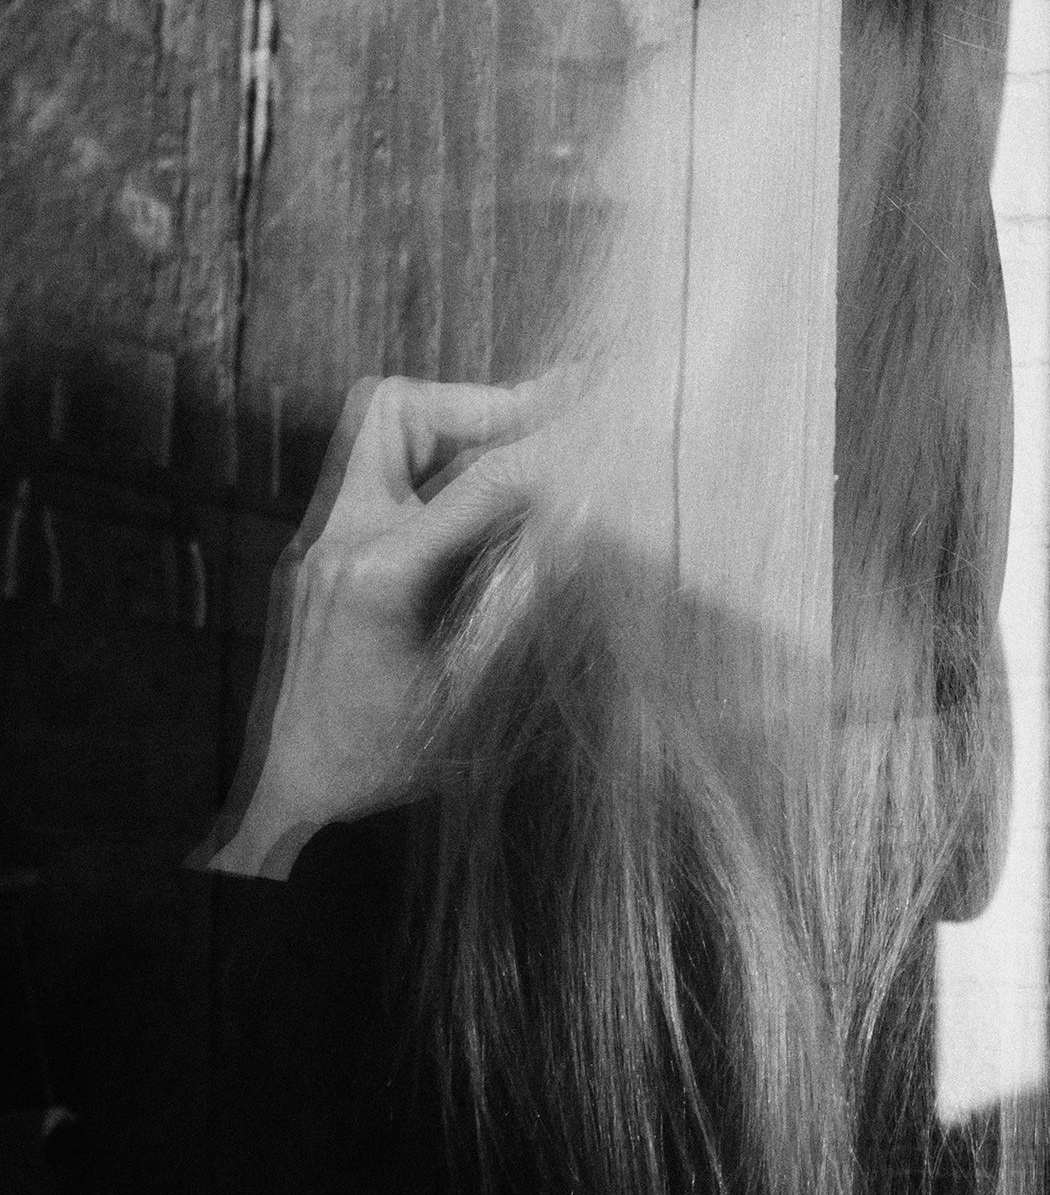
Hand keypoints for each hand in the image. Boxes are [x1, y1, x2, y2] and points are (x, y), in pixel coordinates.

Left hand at [200, 376, 548, 879]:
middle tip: (557, 420)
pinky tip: (493, 500)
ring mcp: (324, 540)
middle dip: (484, 404)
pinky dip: (442, 466)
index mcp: (380, 574)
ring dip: (457, 426)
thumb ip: (525, 604)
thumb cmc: (389, 758)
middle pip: (397, 409)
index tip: (606, 431)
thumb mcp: (475, 693)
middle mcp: (342, 539)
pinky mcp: (326, 552)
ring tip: (528, 451)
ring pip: (382, 431)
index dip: (553, 447)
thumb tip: (583, 524)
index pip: (482, 478)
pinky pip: (384, 475)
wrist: (299, 790)